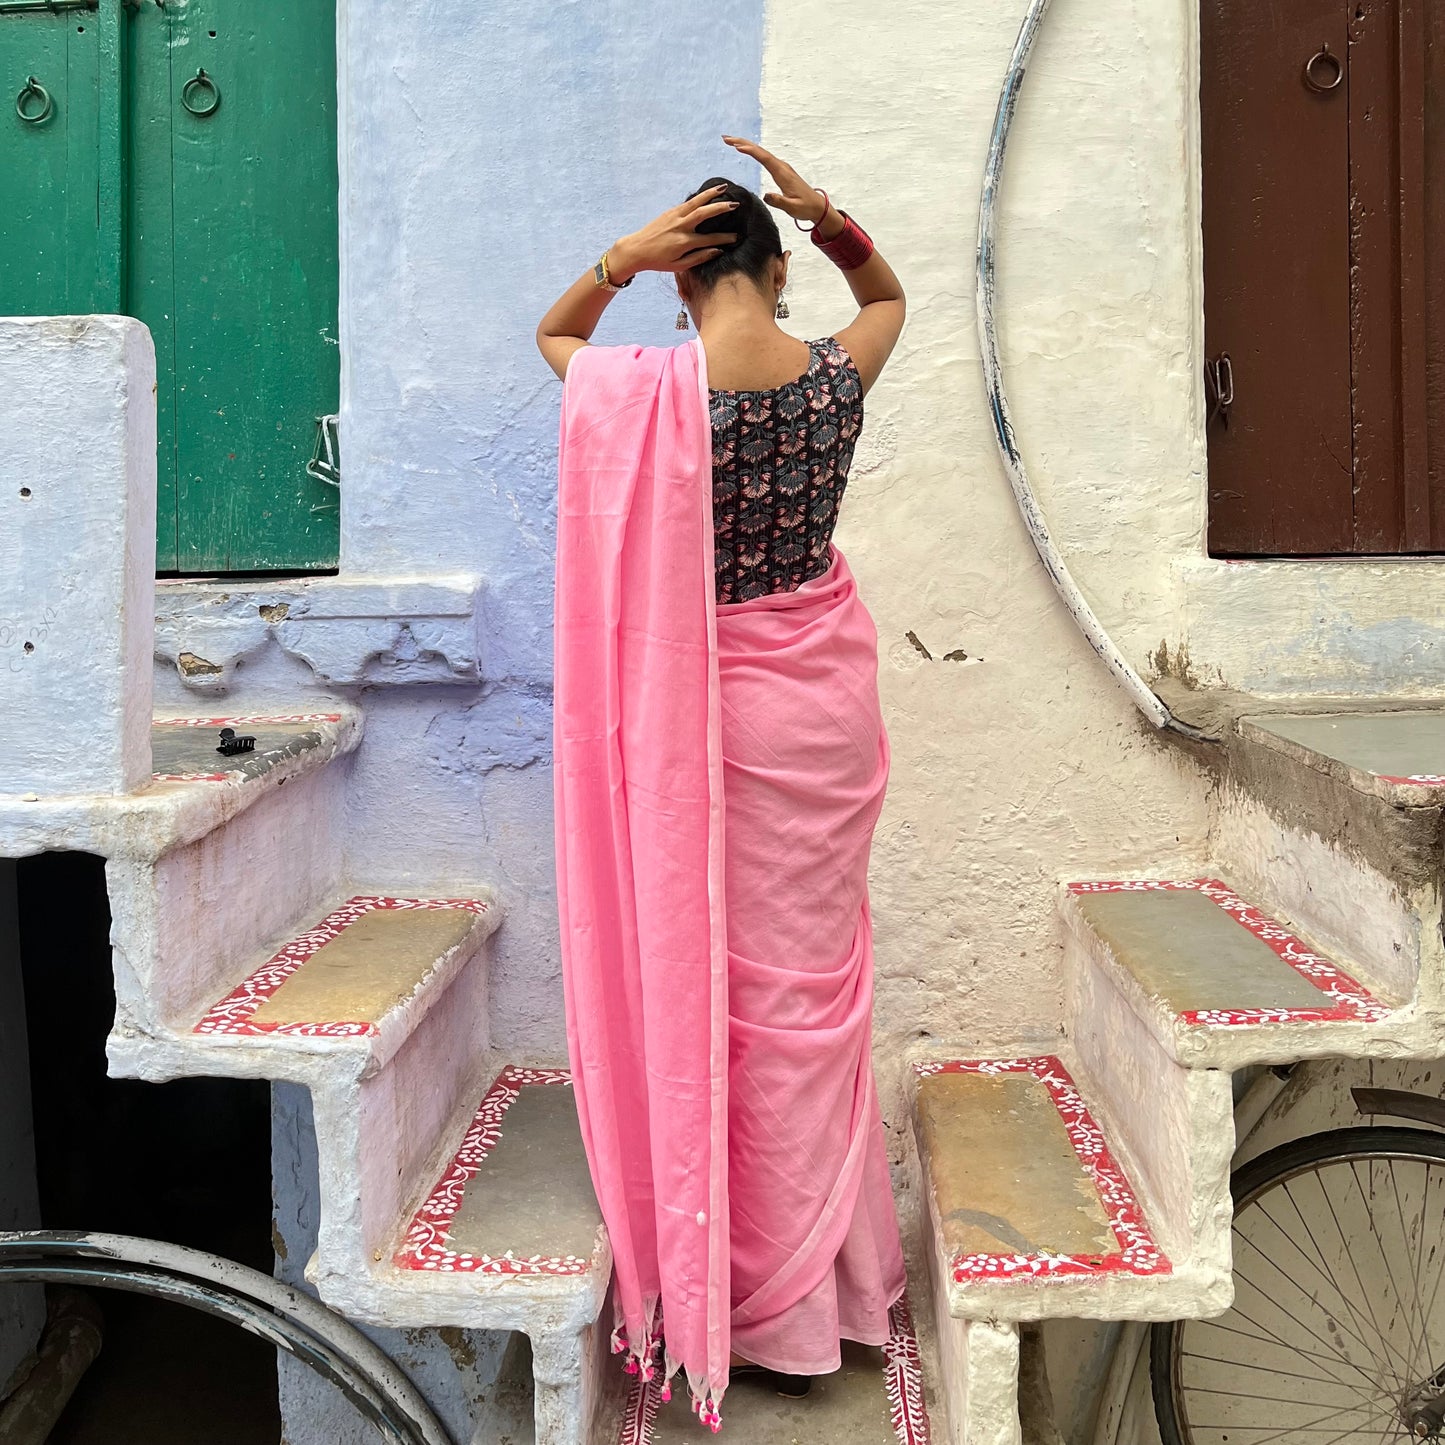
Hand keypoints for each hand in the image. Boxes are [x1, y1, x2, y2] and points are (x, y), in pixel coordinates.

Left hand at [609, 187, 738, 279]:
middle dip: (720, 208)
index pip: (709, 239)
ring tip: (724, 187)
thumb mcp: (678, 266)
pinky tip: (708, 193)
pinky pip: (687, 202)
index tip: (737, 237)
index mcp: (683, 243)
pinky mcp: (670, 212)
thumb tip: (717, 251)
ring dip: (710, 194)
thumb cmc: (658, 261)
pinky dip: (699, 197)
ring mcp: (674, 217)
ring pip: (695, 202)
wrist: (636, 249)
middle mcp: (680, 227)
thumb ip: (698, 258)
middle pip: (704, 213)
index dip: (725, 238)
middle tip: (735, 205)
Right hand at [723, 136, 827, 225]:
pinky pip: (764, 157)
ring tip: (730, 141)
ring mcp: (781, 167)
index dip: (751, 151)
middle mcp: (781, 167)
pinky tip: (746, 150)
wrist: (817, 206)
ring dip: (746, 145)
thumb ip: (779, 201)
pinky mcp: (780, 170)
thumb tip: (765, 196)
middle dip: (742, 143)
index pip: (764, 158)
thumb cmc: (805, 207)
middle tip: (726, 138)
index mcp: (783, 174)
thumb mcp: (792, 208)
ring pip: (761, 152)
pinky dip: (753, 152)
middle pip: (760, 151)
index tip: (737, 146)